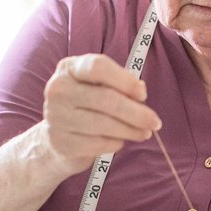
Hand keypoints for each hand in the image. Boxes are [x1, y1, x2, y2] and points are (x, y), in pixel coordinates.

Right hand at [40, 54, 161, 176]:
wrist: (56, 134)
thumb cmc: (85, 104)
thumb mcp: (98, 85)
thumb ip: (119, 84)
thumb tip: (140, 92)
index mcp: (70, 68)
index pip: (98, 67)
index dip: (125, 81)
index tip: (143, 94)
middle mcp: (58, 89)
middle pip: (105, 99)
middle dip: (136, 113)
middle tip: (155, 122)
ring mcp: (56, 117)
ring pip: (104, 124)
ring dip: (131, 130)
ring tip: (144, 133)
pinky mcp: (61, 142)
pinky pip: (98, 144)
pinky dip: (116, 143)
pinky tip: (120, 140)